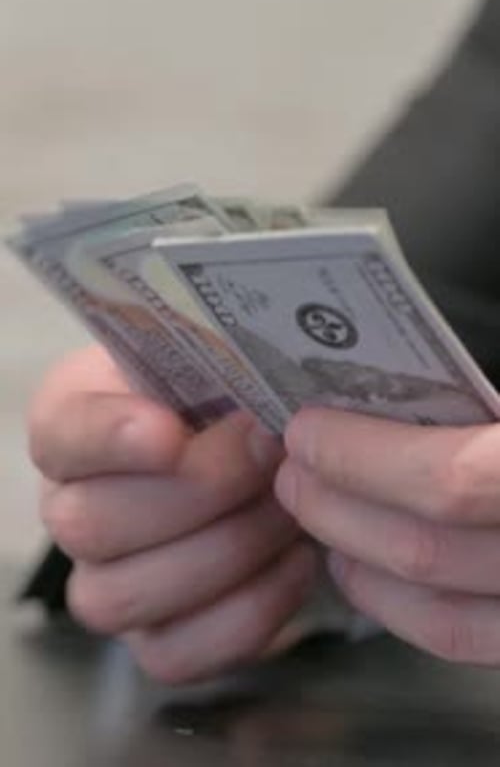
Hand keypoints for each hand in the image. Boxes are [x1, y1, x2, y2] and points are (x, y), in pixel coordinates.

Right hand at [29, 345, 316, 683]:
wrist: (259, 455)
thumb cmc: (230, 397)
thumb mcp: (218, 359)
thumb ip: (216, 362)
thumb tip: (261, 395)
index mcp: (73, 424)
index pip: (62, 434)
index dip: (109, 439)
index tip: (170, 430)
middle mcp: (73, 509)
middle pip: (90, 525)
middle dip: (198, 490)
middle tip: (269, 451)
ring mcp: (108, 583)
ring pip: (124, 596)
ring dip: (226, 549)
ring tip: (289, 507)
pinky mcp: (154, 640)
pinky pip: (173, 655)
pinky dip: (247, 611)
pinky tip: (296, 561)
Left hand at [275, 407, 499, 664]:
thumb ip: (463, 404)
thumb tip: (374, 390)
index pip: (449, 481)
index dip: (360, 458)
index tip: (306, 429)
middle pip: (422, 552)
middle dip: (335, 505)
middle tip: (290, 468)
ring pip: (433, 606)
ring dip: (352, 553)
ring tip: (310, 506)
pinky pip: (457, 637)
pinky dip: (392, 603)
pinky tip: (355, 564)